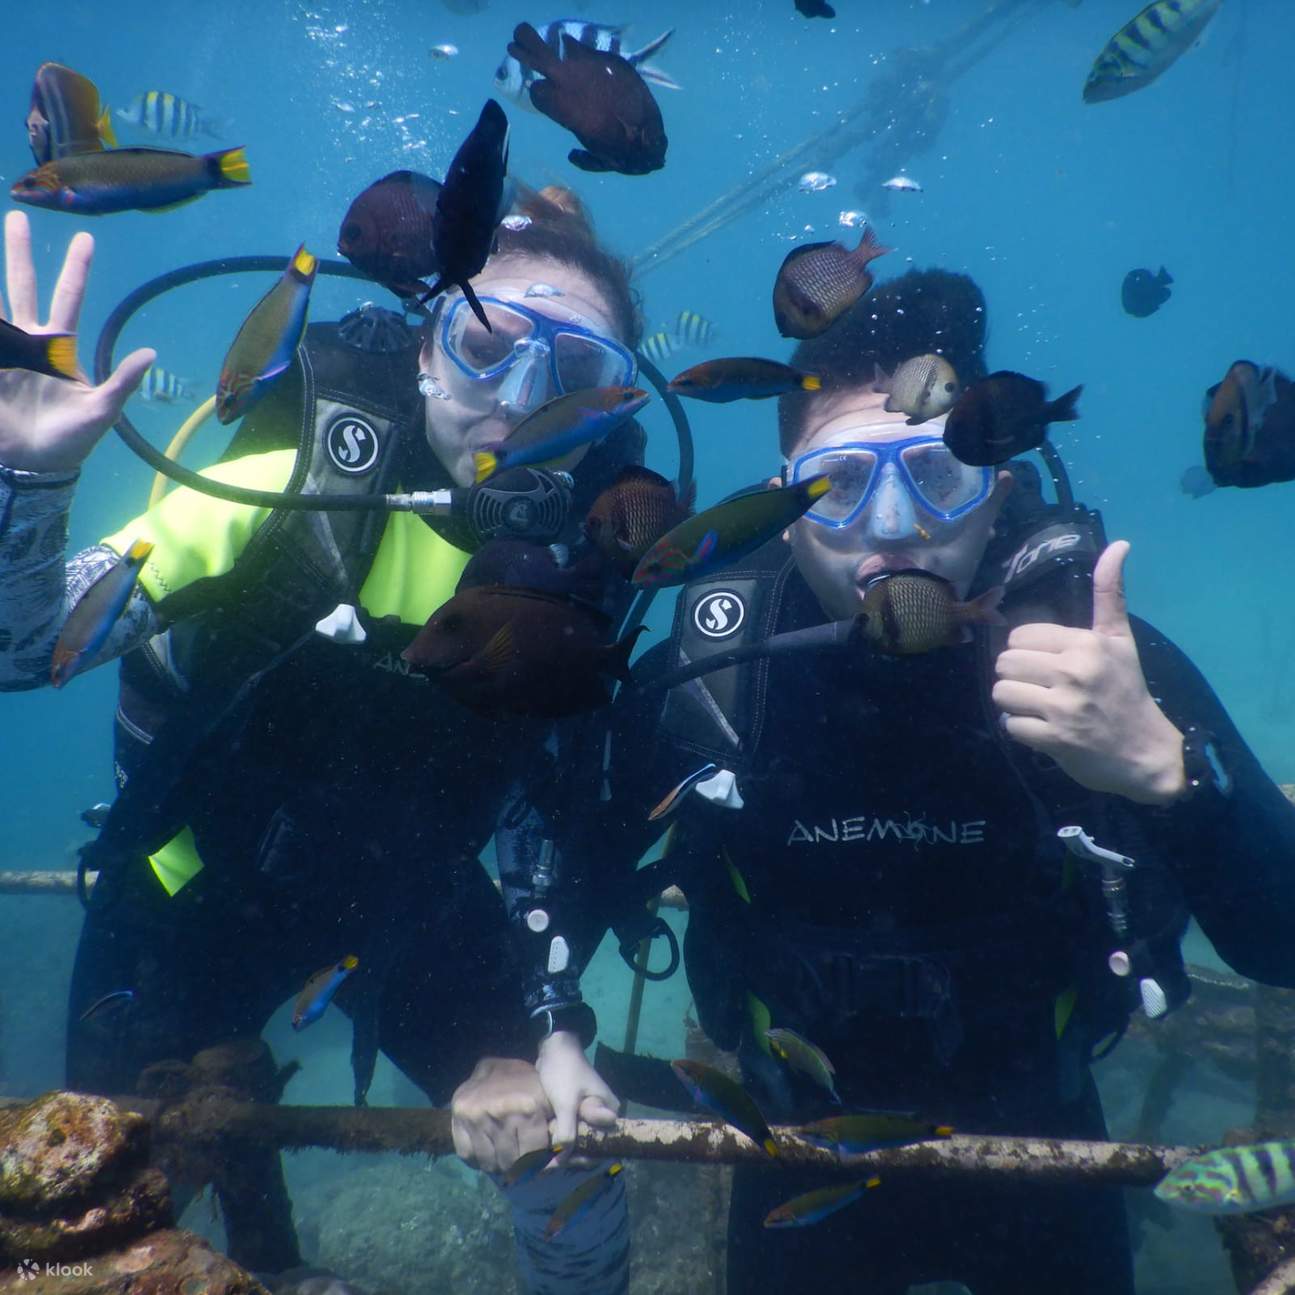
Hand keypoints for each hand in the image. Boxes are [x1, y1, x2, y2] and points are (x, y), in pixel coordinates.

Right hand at [0, 211, 153, 472]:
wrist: (35, 466)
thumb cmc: (71, 440)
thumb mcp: (102, 411)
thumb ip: (122, 381)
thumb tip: (151, 352)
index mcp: (60, 347)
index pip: (69, 298)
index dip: (77, 269)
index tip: (86, 238)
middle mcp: (30, 341)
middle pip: (24, 286)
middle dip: (20, 252)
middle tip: (17, 213)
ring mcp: (5, 352)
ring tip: (6, 229)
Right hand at [451, 1056, 553, 1174]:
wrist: (499, 1065)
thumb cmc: (528, 1085)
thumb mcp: (547, 1101)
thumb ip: (555, 1128)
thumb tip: (556, 1159)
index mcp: (528, 1107)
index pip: (533, 1155)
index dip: (536, 1164)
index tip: (537, 1166)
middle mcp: (501, 1111)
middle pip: (510, 1162)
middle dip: (517, 1168)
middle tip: (519, 1165)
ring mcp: (477, 1114)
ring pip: (489, 1163)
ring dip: (497, 1166)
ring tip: (503, 1159)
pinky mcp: (458, 1116)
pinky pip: (466, 1155)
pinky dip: (477, 1160)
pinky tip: (486, 1151)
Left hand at [535, 1029, 619, 1154]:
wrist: (554, 1048)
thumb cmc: (565, 1072)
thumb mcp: (566, 1104)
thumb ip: (567, 1133)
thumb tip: (561, 1163)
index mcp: (609, 1113)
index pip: (600, 1146)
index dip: (580, 1159)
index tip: (556, 1166)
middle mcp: (603, 1116)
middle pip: (589, 1145)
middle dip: (568, 1157)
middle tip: (542, 1166)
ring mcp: (590, 1114)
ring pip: (579, 1141)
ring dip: (562, 1150)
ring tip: (539, 1161)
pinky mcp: (577, 1112)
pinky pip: (571, 1132)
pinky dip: (559, 1141)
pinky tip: (543, 1150)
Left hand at [992, 540, 1185, 805]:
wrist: (1146, 753)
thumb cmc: (1128, 691)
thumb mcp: (1120, 639)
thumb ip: (1110, 593)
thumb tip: (1119, 544)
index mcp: (1085, 644)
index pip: (1018, 637)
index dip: (1027, 651)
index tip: (1049, 665)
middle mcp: (1073, 672)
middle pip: (1004, 663)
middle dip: (1016, 677)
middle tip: (1041, 688)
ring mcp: (1063, 707)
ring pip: (1001, 693)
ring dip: (1014, 703)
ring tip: (1038, 707)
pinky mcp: (1054, 740)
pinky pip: (1009, 725)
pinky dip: (1020, 729)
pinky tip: (1042, 730)